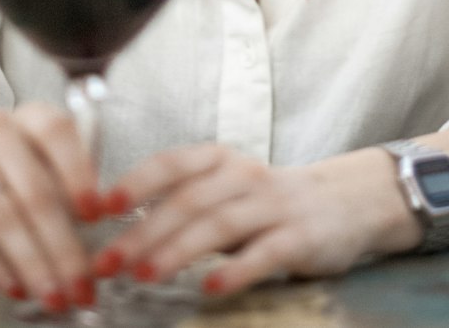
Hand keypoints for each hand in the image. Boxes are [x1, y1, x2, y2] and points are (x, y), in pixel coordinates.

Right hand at [0, 104, 97, 311]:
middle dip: (62, 246)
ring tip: (52, 296)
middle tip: (81, 288)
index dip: (78, 173)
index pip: (58, 134)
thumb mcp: (34, 158)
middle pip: (34, 190)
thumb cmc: (1, 164)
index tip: (96, 217)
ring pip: (3, 215)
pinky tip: (13, 288)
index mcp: (31, 117)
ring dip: (31, 263)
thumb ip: (64, 183)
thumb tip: (99, 230)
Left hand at [92, 143, 418, 296]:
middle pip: (189, 199)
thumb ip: (184, 202)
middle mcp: (244, 176)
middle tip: (107, 261)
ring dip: (178, 249)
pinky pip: (264, 252)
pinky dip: (235, 269)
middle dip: (144, 231)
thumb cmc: (271, 200)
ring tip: (145, 274)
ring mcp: (274, 205)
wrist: (348, 200)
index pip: (172, 163)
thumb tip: (120, 229)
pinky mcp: (300, 237)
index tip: (100, 206)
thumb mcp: (227, 189)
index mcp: (220, 160)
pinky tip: (210, 287)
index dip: (135, 182)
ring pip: (220, 223)